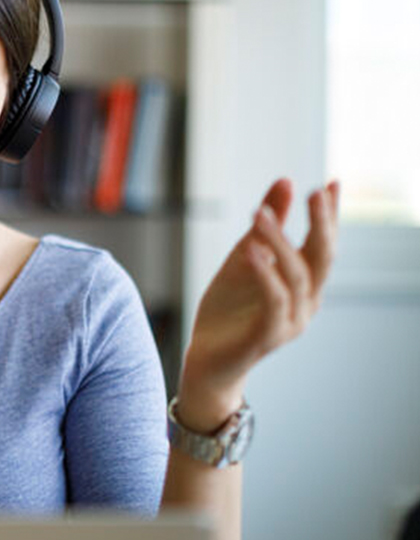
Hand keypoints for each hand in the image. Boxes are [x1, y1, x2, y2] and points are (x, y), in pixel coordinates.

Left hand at [180, 179, 339, 420]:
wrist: (206, 359)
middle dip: (322, 224)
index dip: (331, 214)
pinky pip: (273, 301)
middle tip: (315, 192)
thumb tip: (285, 181)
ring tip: (259, 213)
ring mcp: (291, 321)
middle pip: (322, 258)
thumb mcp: (244, 258)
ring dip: (279, 242)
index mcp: (304, 283)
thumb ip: (264, 226)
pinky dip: (266, 275)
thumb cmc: (228, 310)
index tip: (333, 182)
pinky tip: (253, 251)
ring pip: (296, 276)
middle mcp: (306, 302)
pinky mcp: (268, 336)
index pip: (323, 243)